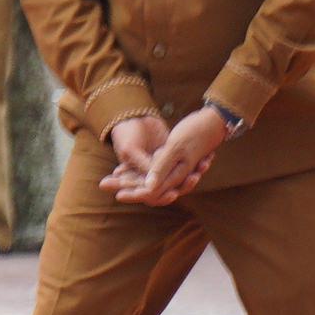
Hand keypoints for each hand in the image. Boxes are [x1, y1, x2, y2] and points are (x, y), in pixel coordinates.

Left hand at [103, 106, 229, 205]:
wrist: (211, 121)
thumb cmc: (194, 133)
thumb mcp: (175, 150)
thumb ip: (161, 169)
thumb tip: (148, 189)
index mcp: (175, 177)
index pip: (151, 193)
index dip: (133, 194)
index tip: (115, 194)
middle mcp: (173, 176)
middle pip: (146, 188)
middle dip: (125, 187)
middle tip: (103, 183)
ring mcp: (172, 168)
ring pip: (147, 180)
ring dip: (128, 180)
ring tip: (109, 179)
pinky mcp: (170, 160)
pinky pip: (149, 170)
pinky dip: (134, 171)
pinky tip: (119, 170)